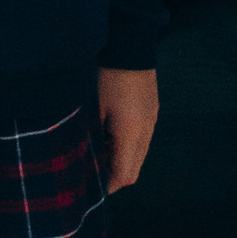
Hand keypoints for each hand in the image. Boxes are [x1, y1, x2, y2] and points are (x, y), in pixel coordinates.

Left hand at [96, 67, 157, 192]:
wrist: (129, 46)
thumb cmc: (105, 76)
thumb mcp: (93, 108)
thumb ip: (92, 135)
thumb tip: (85, 156)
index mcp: (131, 133)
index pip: (124, 174)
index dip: (108, 185)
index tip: (91, 190)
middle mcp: (146, 132)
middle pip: (134, 170)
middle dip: (115, 177)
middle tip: (93, 177)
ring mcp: (151, 122)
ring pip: (139, 156)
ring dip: (122, 161)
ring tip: (100, 158)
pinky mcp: (152, 112)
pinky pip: (142, 140)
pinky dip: (128, 147)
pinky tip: (111, 139)